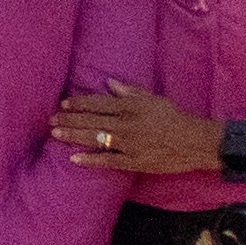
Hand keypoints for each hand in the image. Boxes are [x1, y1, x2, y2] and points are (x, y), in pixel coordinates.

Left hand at [56, 83, 219, 174]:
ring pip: (95, 139)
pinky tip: (74, 158)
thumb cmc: (175, 117)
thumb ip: (130, 91)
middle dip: (69, 120)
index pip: (98, 103)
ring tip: (56, 135)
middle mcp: (126, 124)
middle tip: (51, 120)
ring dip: (74, 136)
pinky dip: (90, 159)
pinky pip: (107, 161)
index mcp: (130, 107)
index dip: (79, 103)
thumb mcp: (154, 99)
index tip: (64, 104)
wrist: (194, 142)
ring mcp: (128, 144)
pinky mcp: (133, 162)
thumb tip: (109, 83)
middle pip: (91, 120)